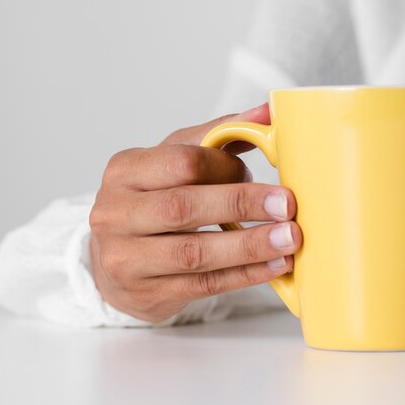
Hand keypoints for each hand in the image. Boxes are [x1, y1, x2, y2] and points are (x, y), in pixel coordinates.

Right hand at [89, 104, 301, 322]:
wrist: (115, 258)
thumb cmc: (152, 200)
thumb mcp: (173, 160)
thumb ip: (218, 135)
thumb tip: (268, 111)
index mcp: (125, 171)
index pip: (179, 162)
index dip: (223, 166)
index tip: (255, 169)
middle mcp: (116, 214)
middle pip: (183, 207)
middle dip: (241, 205)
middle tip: (287, 206)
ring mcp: (127, 258)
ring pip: (194, 252)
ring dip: (248, 246)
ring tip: (289, 240)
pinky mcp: (148, 293)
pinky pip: (203, 284)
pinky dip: (244, 275)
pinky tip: (274, 265)